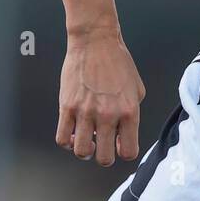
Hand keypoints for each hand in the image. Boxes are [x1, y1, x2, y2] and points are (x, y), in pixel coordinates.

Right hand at [56, 30, 145, 165]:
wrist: (95, 42)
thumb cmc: (119, 63)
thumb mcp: (136, 89)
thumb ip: (131, 114)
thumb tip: (121, 134)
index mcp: (129, 111)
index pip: (128, 151)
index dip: (123, 152)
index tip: (119, 145)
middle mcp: (108, 115)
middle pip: (104, 158)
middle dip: (104, 157)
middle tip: (102, 146)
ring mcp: (85, 112)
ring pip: (81, 152)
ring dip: (85, 151)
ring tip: (87, 139)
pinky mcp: (66, 107)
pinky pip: (62, 138)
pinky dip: (67, 142)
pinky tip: (73, 132)